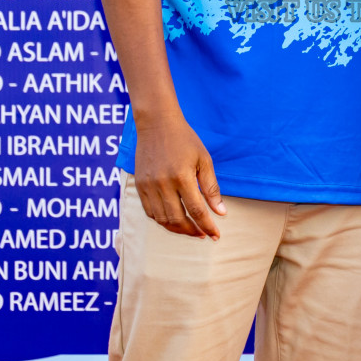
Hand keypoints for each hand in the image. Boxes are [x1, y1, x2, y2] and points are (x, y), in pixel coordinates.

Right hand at [132, 114, 226, 237]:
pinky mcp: (140, 186)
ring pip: (162, 219)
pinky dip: (162, 220)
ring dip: (177, 229)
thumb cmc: (185, 140)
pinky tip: (173, 220)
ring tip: (190, 229)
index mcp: (182, 176)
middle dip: (192, 231)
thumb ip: (211, 188)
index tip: (216, 236)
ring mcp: (149, 186)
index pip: (197, 211)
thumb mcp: (204, 160)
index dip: (207, 226)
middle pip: (178, 219)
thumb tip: (221, 213)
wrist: (157, 124)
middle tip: (203, 234)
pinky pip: (150, 212)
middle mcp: (163, 183)